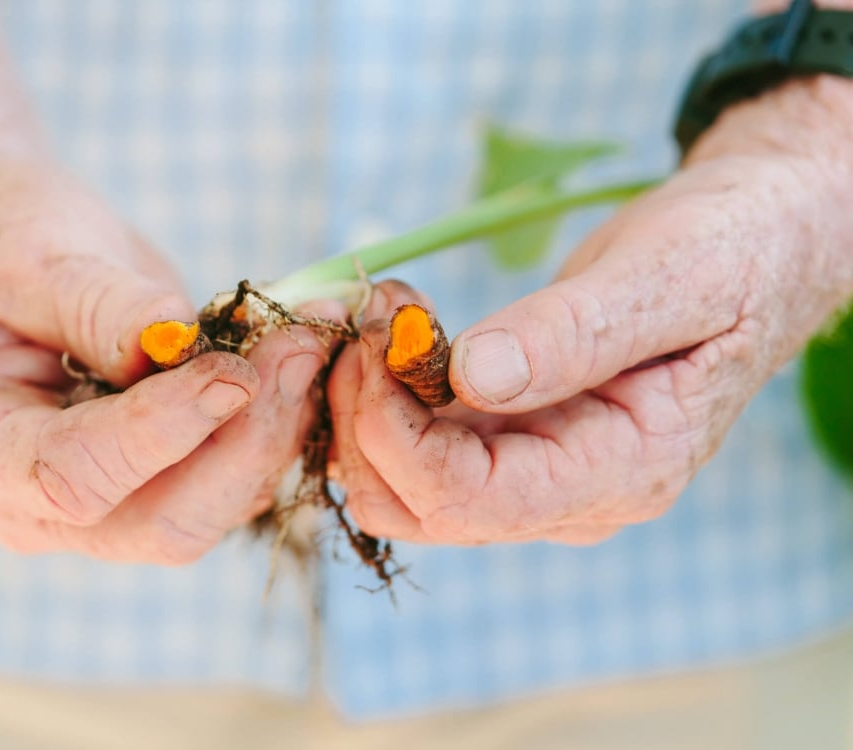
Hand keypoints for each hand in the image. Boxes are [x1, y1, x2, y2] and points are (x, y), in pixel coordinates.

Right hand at [0, 161, 329, 562]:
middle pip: (164, 523)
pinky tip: (296, 352)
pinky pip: (234, 477)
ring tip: (307, 336)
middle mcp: (38, 505)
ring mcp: (106, 503)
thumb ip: (100, 305)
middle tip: (299, 347)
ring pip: (215, 506)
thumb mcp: (31, 257)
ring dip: (275, 427)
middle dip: (245, 443)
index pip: (73, 477)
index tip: (233, 371)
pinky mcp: (163, 480)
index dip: (161, 432)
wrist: (5, 253)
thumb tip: (183, 342)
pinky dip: (275, 420)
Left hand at [329, 78, 852, 545]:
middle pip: (421, 507)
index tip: (375, 341)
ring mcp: (537, 471)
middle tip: (370, 315)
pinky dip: (384, 393)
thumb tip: (473, 376)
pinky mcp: (511, 437)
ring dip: (365, 405)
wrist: (747, 251)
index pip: (476, 500)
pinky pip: (418, 445)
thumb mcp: (673, 278)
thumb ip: (577, 332)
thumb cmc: (730, 255)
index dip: (399, 435)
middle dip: (365, 420)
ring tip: (384, 310)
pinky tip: (397, 326)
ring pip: (405, 485)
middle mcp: (571, 494)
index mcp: (623, 471)